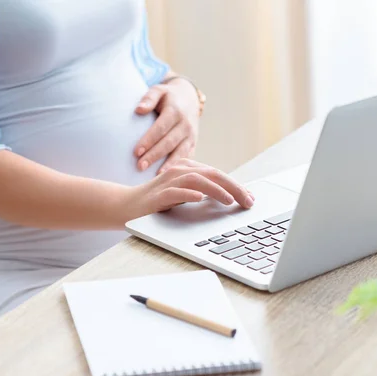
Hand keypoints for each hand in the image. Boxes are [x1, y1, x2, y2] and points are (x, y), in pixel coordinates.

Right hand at [127, 159, 254, 216]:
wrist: (126, 206)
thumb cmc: (158, 202)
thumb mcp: (184, 195)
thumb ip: (202, 192)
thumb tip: (231, 199)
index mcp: (188, 168)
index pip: (218, 175)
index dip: (236, 185)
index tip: (251, 198)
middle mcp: (179, 171)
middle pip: (212, 174)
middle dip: (234, 187)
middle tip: (248, 201)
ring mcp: (168, 182)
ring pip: (197, 180)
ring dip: (216, 189)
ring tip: (231, 200)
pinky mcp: (157, 195)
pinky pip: (175, 192)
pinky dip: (188, 194)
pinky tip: (199, 198)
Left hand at [134, 78, 199, 173]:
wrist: (189, 99)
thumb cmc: (167, 97)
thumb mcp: (159, 90)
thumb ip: (149, 98)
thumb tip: (139, 110)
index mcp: (175, 111)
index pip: (160, 128)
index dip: (149, 140)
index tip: (136, 151)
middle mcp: (186, 125)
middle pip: (169, 143)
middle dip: (154, 156)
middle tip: (139, 166)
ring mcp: (191, 136)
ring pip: (180, 153)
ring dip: (167, 166)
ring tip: (155, 177)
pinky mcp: (194, 144)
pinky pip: (187, 158)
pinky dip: (179, 168)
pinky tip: (170, 178)